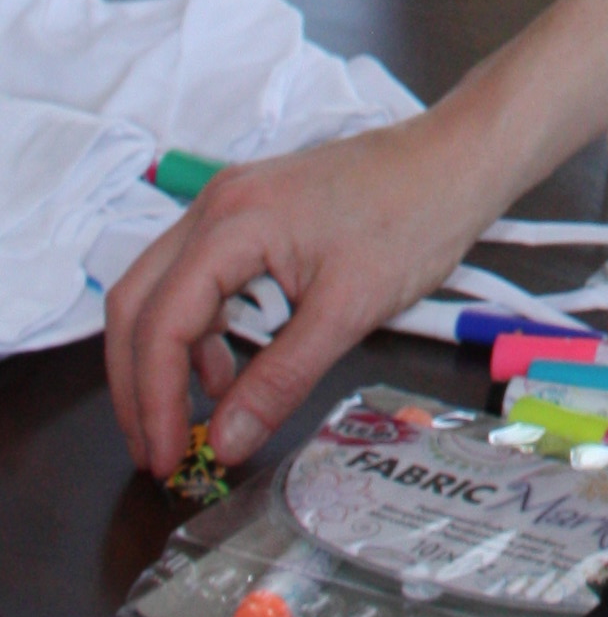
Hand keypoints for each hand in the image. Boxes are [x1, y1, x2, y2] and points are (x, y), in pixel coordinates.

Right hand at [104, 104, 511, 478]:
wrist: (460, 158)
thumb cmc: (416, 218)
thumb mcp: (348, 310)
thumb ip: (280, 379)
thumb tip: (225, 444)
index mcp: (232, 222)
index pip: (159, 321)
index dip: (152, 399)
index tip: (165, 458)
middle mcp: (217, 206)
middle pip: (139, 301)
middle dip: (139, 382)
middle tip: (158, 448)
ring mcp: (232, 205)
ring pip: (164, 289)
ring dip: (168, 357)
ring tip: (196, 419)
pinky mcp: (254, 214)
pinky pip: (201, 278)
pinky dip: (202, 330)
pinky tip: (231, 370)